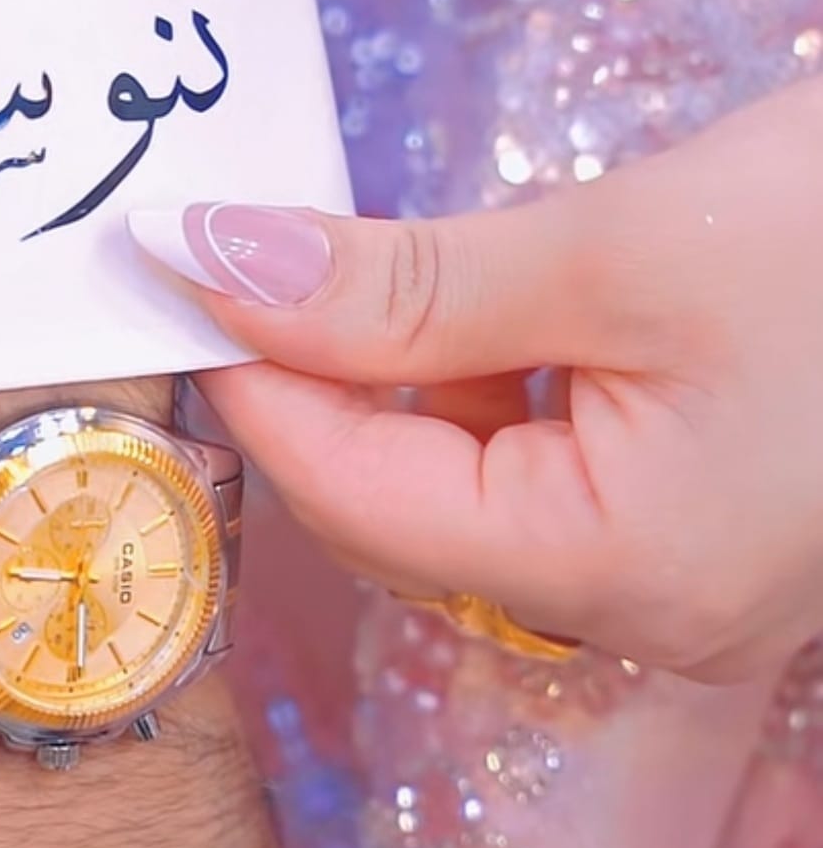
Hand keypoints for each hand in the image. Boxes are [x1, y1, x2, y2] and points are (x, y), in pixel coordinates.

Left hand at [128, 77, 822, 682]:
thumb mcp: (608, 248)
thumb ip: (397, 283)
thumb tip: (210, 259)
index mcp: (621, 570)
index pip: (360, 495)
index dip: (256, 385)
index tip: (177, 274)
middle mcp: (634, 599)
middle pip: (395, 499)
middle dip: (312, 378)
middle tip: (243, 256)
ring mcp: (658, 560)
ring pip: (448, 476)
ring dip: (383, 371)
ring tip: (347, 264)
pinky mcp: (670, 502)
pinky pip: (515, 456)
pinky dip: (459, 376)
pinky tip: (452, 302)